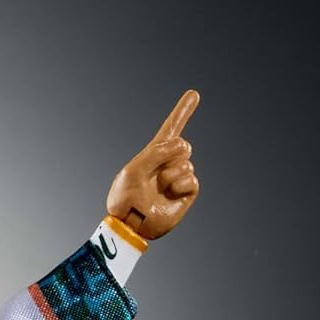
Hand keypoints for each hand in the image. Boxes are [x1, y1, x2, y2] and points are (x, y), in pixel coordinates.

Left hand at [106, 91, 200, 240]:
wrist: (130, 225)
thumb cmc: (125, 198)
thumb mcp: (134, 169)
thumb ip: (156, 152)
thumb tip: (184, 146)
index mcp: (153, 155)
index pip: (170, 129)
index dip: (182, 112)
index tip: (194, 94)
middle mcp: (167, 164)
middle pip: (183, 145)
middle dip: (169, 155)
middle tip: (153, 175)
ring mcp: (178, 178)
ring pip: (186, 162)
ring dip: (169, 174)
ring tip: (157, 189)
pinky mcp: (186, 193)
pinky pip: (192, 179)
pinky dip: (179, 184)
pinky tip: (168, 193)